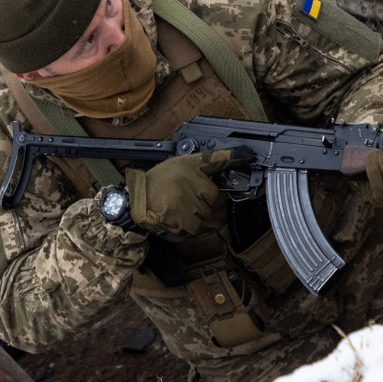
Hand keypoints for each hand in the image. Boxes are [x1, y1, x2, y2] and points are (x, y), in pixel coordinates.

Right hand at [125, 148, 250, 235]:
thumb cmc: (156, 183)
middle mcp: (190, 179)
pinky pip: (197, 226)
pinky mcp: (181, 215)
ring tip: (182, 211)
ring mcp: (186, 198)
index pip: (217, 160)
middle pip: (215, 198)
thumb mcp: (177, 166)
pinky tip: (179, 220)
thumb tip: (223, 173)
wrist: (135, 200)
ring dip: (199, 217)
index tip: (247, 154)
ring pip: (207, 214)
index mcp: (189, 165)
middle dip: (208, 205)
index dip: (233, 158)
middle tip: (191, 204)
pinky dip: (191, 227)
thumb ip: (199, 169)